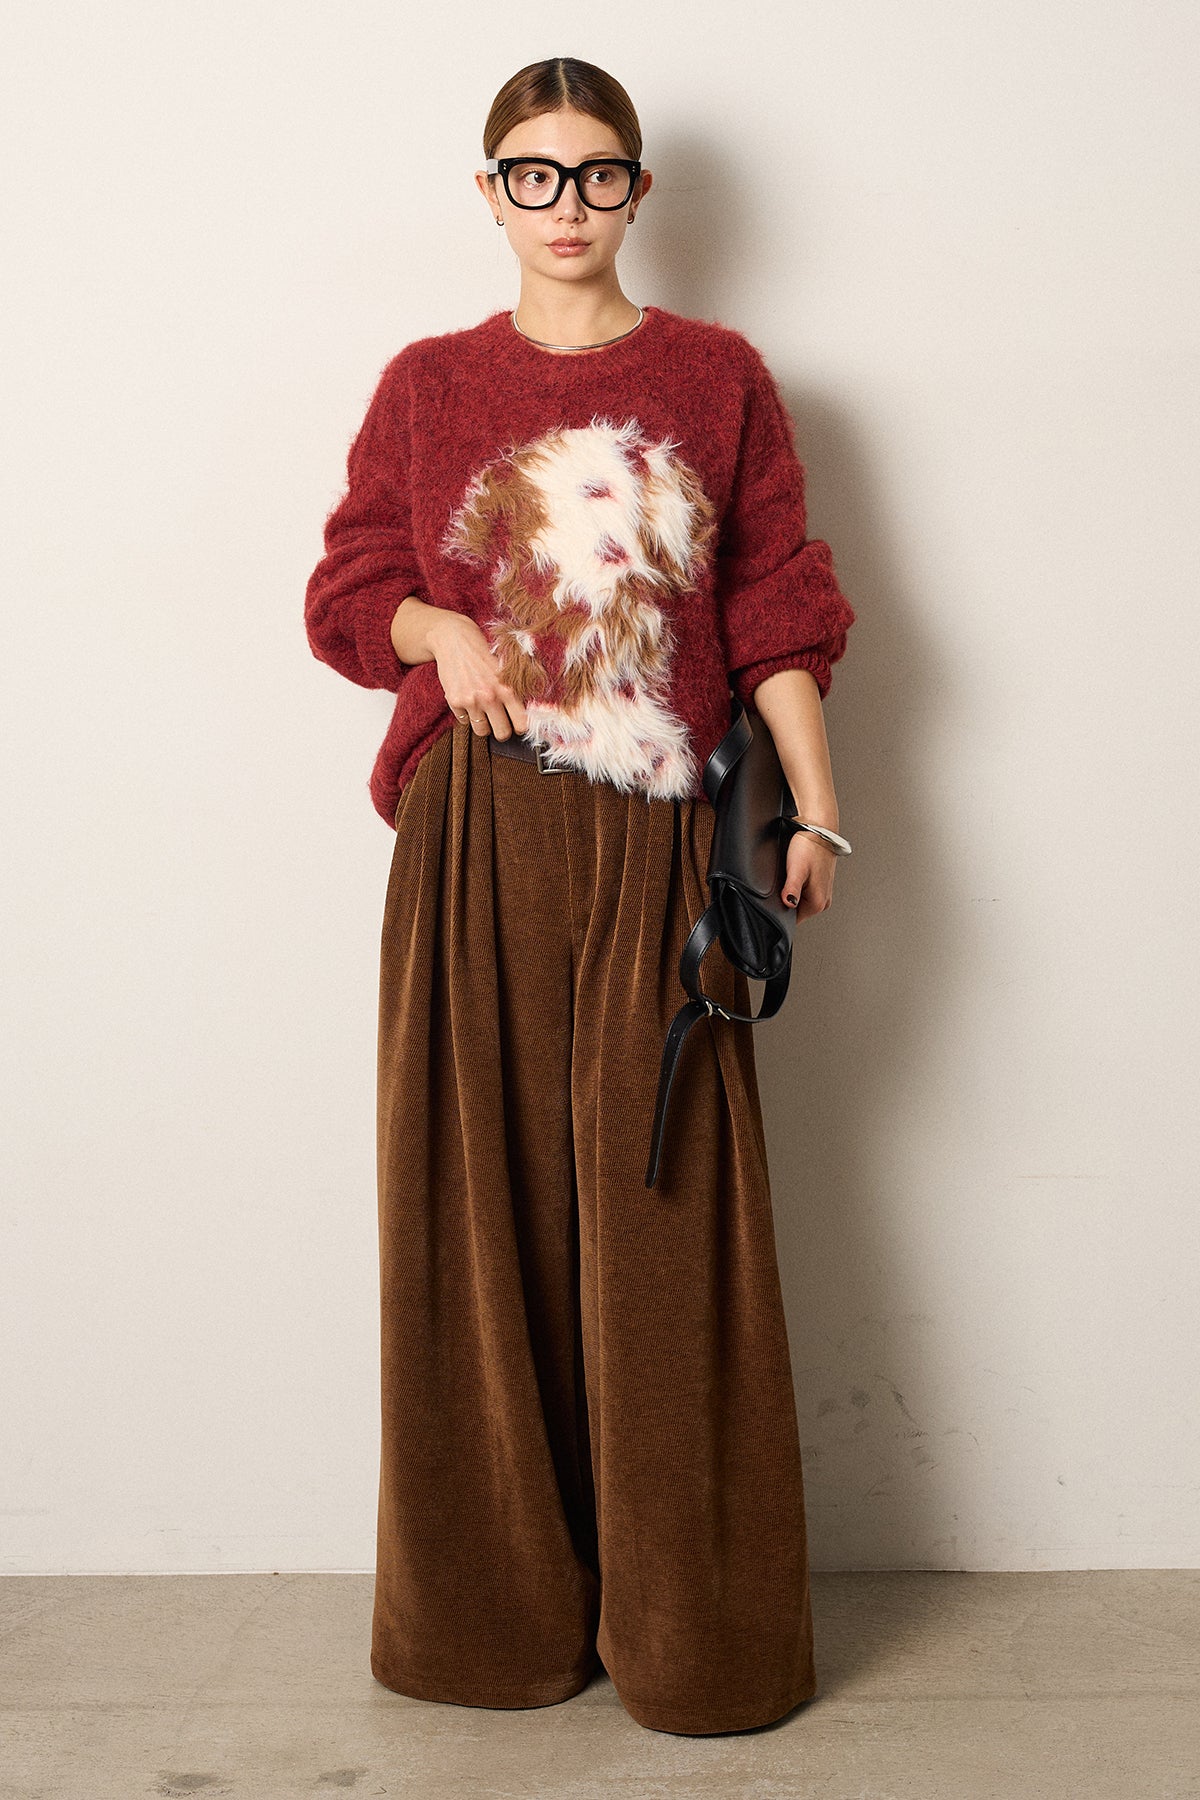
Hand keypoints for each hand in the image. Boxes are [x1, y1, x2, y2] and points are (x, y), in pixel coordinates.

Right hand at [426, 612, 528, 738]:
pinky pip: (463, 722)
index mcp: (508, 688)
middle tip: (499, 722)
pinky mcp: (454, 701)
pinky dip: (466, 714)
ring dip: (483, 724)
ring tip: (482, 710)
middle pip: (502, 734)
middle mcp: (490, 697)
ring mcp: (471, 701)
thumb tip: (526, 716)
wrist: (454, 639)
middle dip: (501, 730)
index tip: (516, 724)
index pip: (522, 724)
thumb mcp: (505, 669)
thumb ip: (514, 691)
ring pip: (482, 731)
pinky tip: (467, 699)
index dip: (520, 727)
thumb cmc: (482, 652)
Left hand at [782, 828, 837, 917]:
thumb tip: (788, 903)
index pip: (792, 920)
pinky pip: (804, 893)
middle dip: (785, 899)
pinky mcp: (820, 886)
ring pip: (799, 901)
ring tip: (792, 874)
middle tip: (785, 880)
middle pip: (796, 911)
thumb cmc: (809, 847)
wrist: (820, 830)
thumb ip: (792, 889)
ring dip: (791, 891)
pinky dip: (797, 886)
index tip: (778, 894)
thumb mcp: (796, 869)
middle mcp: (823, 902)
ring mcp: (823, 894)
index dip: (780, 909)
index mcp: (817, 903)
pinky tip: (796, 873)